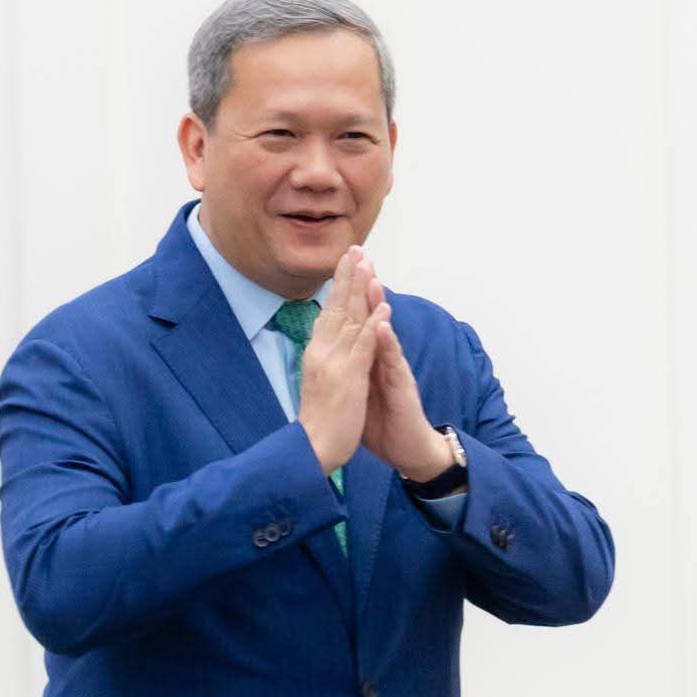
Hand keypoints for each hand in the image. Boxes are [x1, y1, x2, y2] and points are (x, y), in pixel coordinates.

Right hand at [298, 247, 390, 474]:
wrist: (313, 447)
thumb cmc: (318, 419)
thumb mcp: (317, 379)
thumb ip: (322, 354)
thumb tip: (322, 332)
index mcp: (316, 352)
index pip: (329, 311)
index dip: (338, 285)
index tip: (346, 261)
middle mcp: (322, 352)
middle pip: (337, 307)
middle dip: (348, 277)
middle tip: (355, 249)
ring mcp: (335, 363)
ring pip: (350, 320)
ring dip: (361, 291)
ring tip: (370, 265)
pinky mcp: (349, 377)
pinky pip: (364, 347)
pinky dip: (374, 326)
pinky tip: (383, 308)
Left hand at [357, 256, 453, 479]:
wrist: (405, 449)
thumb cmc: (383, 419)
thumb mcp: (359, 386)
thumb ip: (351, 363)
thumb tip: (335, 346)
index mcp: (366, 355)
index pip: (357, 317)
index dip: (349, 292)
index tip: (340, 264)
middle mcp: (381, 355)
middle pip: (372, 314)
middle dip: (365, 285)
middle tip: (360, 255)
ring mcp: (393, 368)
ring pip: (385, 332)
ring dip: (379, 305)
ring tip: (372, 279)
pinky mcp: (402, 386)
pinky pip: (394, 362)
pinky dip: (387, 344)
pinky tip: (382, 326)